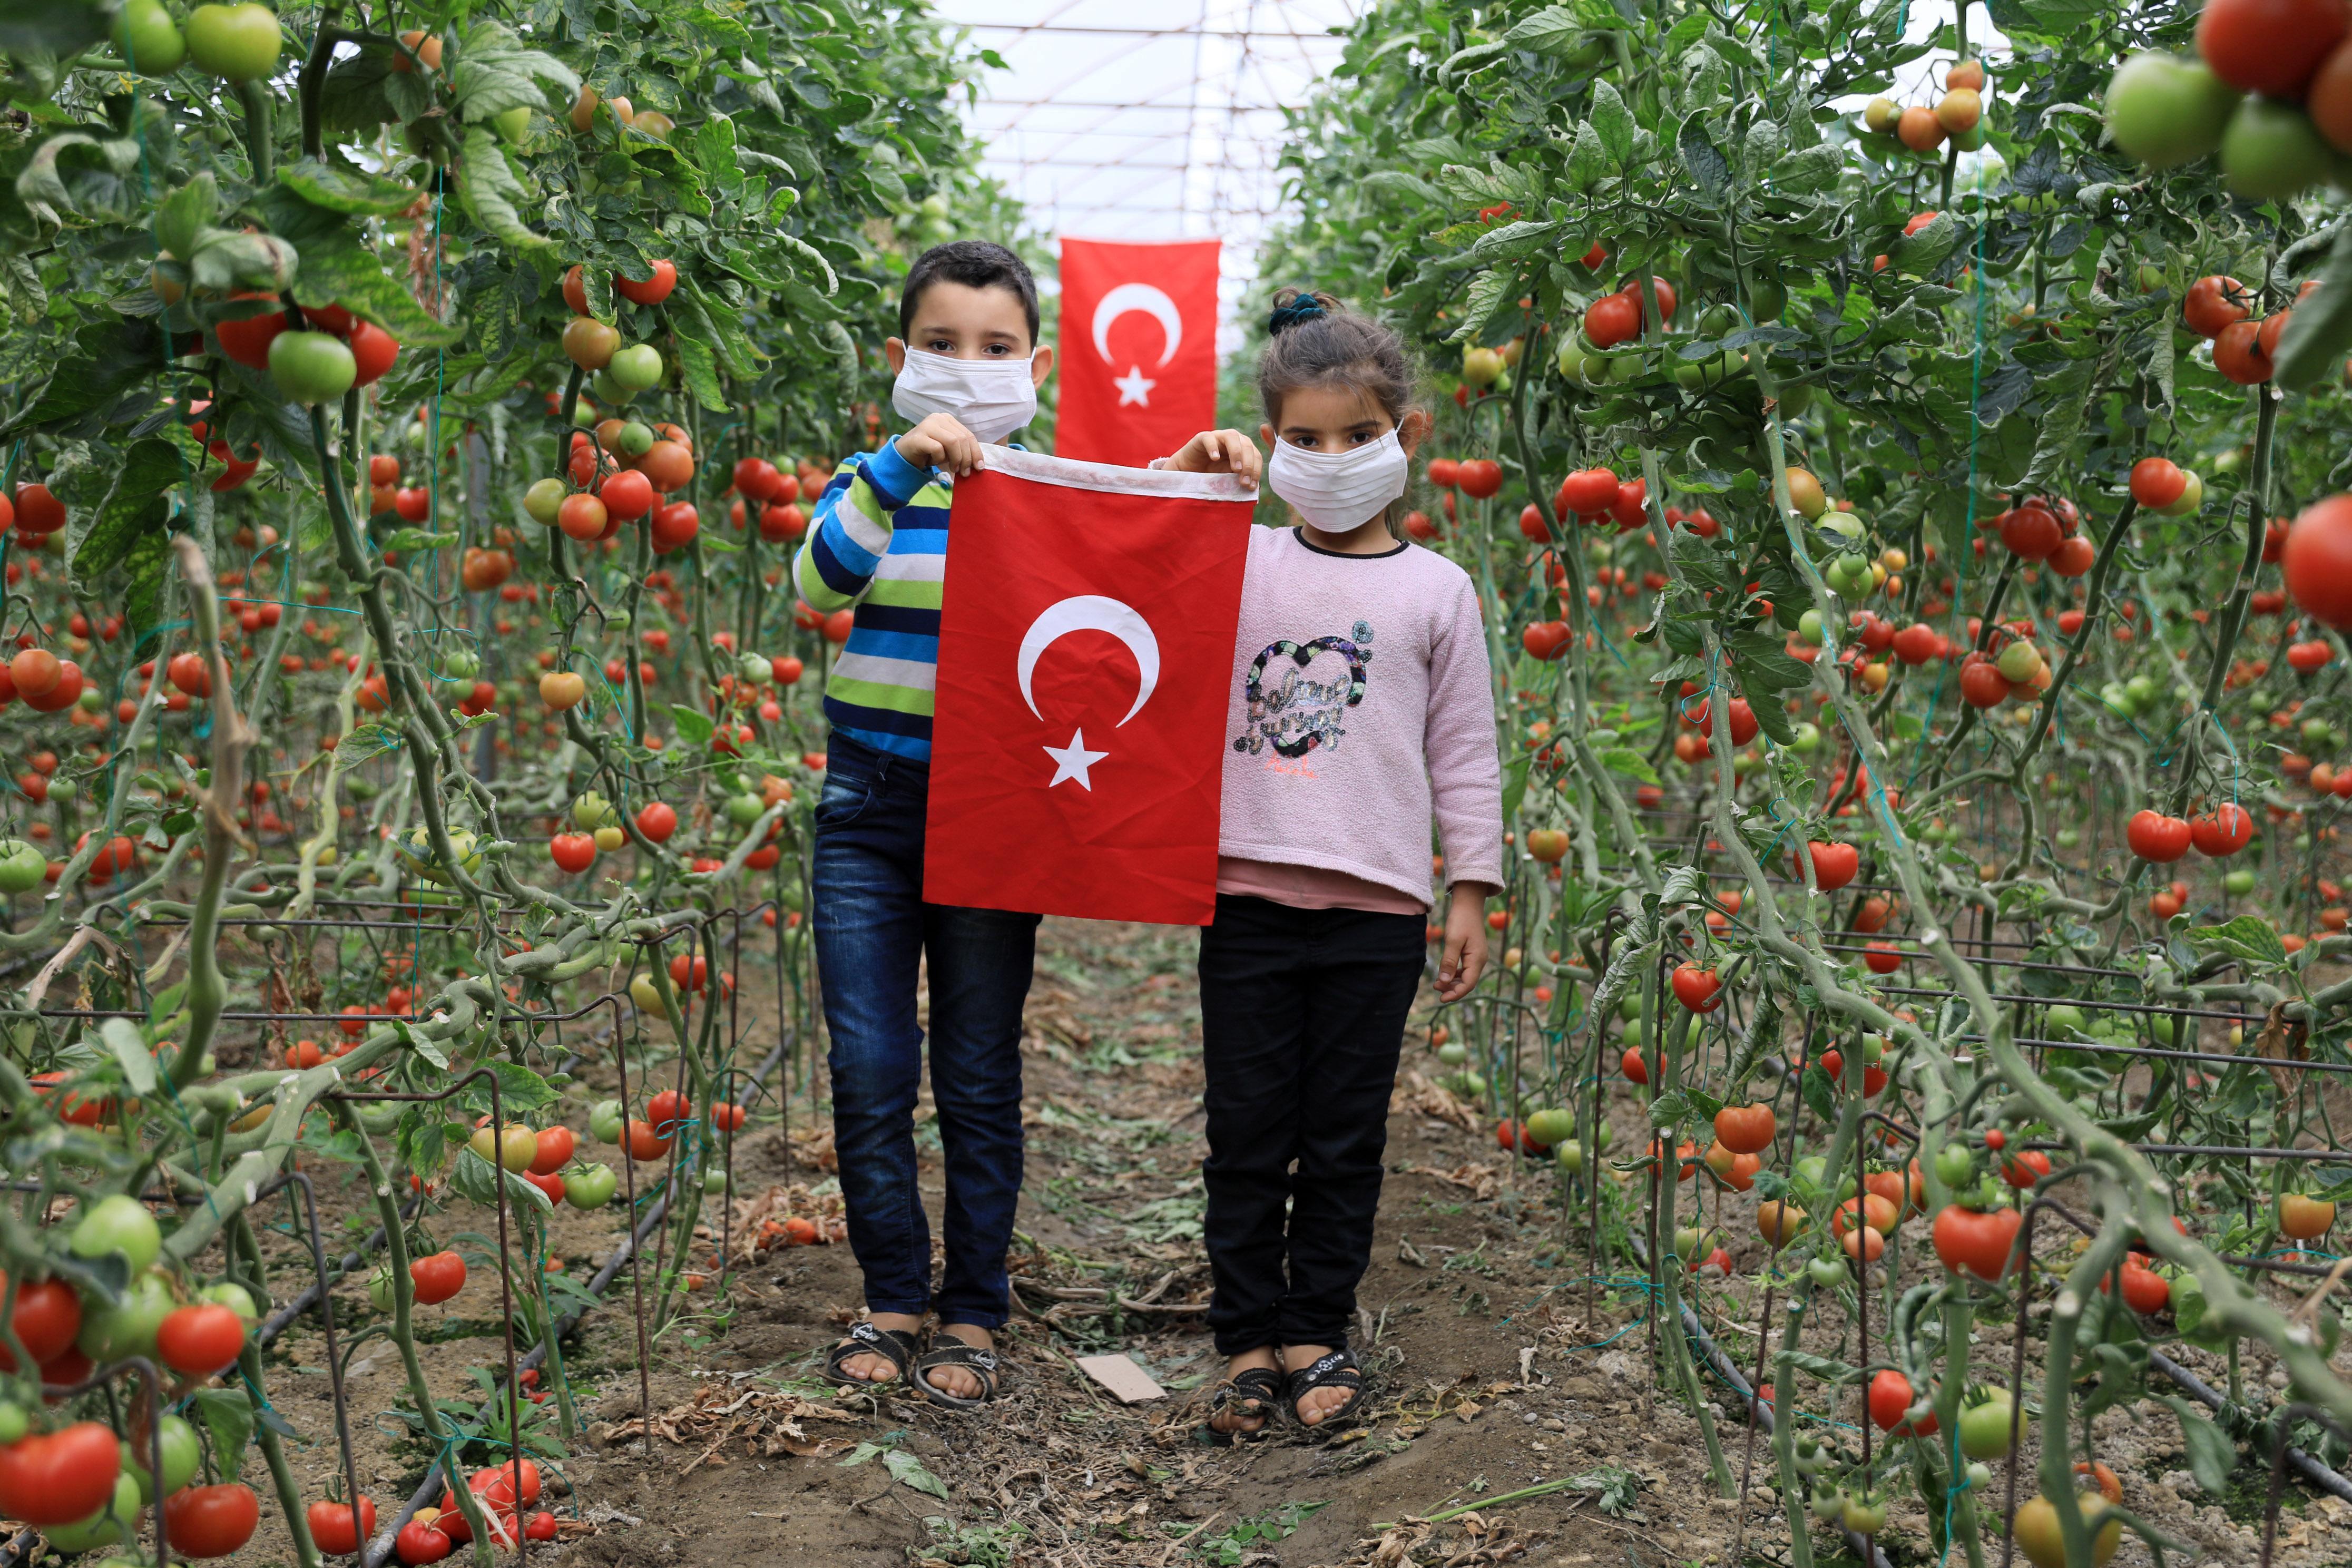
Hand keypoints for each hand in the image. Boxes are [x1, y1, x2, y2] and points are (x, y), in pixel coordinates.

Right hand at [895, 413, 984, 477]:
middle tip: (964, 473)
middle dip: (966, 458)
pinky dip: (940, 459)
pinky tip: (935, 462)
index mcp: (948, 419)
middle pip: (962, 439)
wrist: (904, 455)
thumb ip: (962, 450)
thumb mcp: (948, 450)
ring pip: (952, 442)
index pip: (968, 435)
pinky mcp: (918, 436)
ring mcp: (927, 425)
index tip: (979, 467)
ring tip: (953, 469)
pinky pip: (937, 448)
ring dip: (956, 459)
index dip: (976, 452)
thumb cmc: (929, 453)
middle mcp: (938, 418)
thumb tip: (979, 464)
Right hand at [1159, 429, 1260, 488]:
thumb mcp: (1229, 480)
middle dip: (1248, 465)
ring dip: (1237, 453)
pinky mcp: (1202, 438)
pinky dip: (1213, 447)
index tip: (1251, 487)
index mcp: (1244, 449)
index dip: (1256, 470)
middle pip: (1247, 445)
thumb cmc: (1211, 477)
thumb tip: (1257, 488)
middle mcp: (1234, 440)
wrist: (1189, 474)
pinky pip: (1209, 438)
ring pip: (1232, 436)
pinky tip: (1215, 459)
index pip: (1256, 455)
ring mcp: (1218, 436)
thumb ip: (1241, 481)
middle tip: (1243, 482)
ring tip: (1235, 469)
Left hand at [1436, 884, 1489, 1001]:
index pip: (1468, 984)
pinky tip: (1444, 974)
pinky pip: (1465, 969)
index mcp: (1477, 959)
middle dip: (1452, 989)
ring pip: (1466, 977)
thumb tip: (1444, 981)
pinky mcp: (1472, 953)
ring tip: (1437, 984)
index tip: (1441, 999)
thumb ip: (1448, 962)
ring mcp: (1477, 957)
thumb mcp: (1452, 941)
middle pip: (1467, 983)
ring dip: (1452, 982)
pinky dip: (1454, 974)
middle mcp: (1480, 960)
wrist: (1468, 905)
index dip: (1455, 994)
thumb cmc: (1461, 920)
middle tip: (1435, 990)